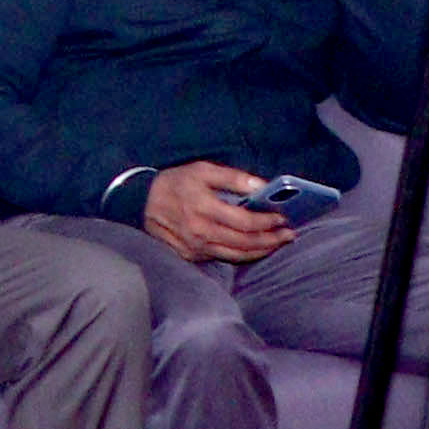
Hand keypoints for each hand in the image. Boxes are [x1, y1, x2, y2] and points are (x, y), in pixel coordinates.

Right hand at [143, 161, 294, 267]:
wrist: (140, 202)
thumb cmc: (174, 183)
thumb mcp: (201, 170)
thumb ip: (233, 177)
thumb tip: (262, 186)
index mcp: (204, 208)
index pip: (245, 222)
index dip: (268, 222)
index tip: (283, 218)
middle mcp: (200, 231)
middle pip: (246, 242)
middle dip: (272, 239)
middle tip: (288, 234)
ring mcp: (195, 247)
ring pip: (237, 255)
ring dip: (262, 250)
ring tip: (277, 243)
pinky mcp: (191, 255)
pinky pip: (223, 258)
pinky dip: (243, 254)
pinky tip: (253, 248)